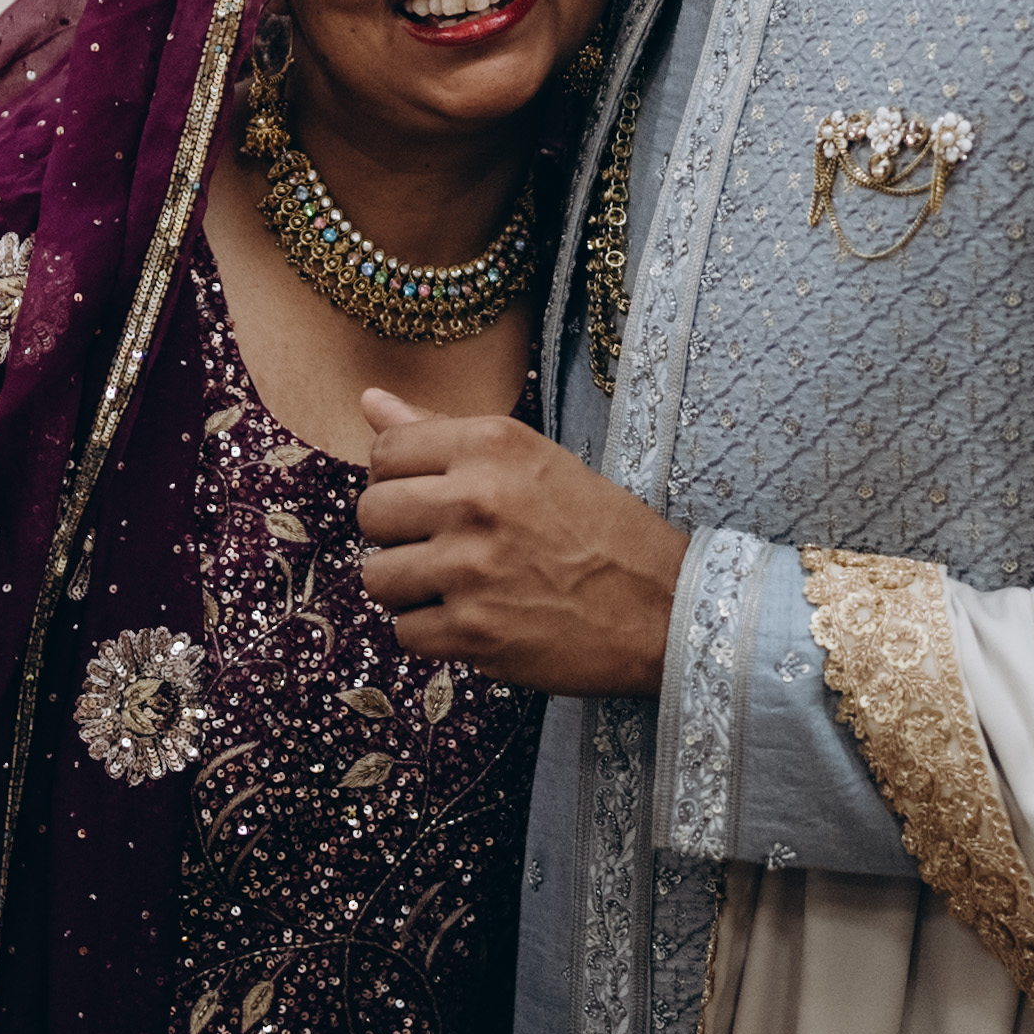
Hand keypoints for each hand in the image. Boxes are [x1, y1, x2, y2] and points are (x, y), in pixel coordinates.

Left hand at [354, 392, 686, 694]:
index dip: (398, 479)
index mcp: (492, 444)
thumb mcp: (533, 459)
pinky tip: (475, 620)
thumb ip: (442, 432)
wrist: (665, 607)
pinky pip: (405, 632)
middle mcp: (476, 499)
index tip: (429, 498)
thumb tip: (369, 400)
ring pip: (378, 577)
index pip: (385, 452)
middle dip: (398, 534)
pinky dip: (435, 633)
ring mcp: (471, 569)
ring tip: (456, 585)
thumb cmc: (602, 530)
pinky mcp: (473, 632)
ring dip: (410, 587)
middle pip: (371, 513)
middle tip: (443, 545)